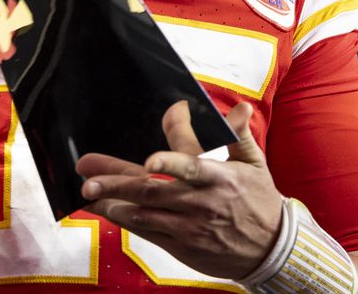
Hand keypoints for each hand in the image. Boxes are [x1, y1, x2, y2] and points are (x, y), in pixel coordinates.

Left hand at [75, 100, 282, 279]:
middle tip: (87, 170)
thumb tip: (240, 107)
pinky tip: (108, 210)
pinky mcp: (182, 246)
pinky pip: (148, 232)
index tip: (149, 160)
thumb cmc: (259, 200)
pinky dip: (126, 221)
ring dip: (113, 202)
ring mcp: (189, 227)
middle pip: (153, 190)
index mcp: (219, 178)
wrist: (270, 250)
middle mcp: (201, 204)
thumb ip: (238, 133)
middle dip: (117, 179)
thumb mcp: (254, 163)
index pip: (191, 167)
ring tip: (89, 192)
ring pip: (144, 214)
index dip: (169, 163)